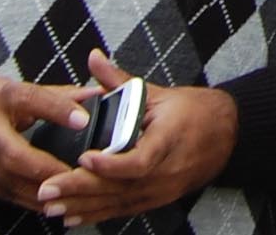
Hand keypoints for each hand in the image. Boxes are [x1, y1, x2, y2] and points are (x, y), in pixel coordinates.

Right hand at [0, 74, 96, 209]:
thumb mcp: (14, 88)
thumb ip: (55, 96)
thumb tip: (93, 94)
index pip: (30, 100)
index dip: (57, 110)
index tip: (82, 120)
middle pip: (16, 156)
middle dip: (47, 170)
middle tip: (78, 177)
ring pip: (8, 182)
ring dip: (38, 192)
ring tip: (68, 196)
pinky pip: (0, 193)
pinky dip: (24, 199)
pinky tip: (44, 203)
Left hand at [35, 49, 236, 225]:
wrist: (228, 135)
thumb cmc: (195, 110)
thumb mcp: (160, 93)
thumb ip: (122, 80)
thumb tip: (93, 58)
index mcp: (169, 139)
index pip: (140, 160)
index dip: (111, 164)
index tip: (84, 159)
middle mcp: (166, 170)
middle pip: (120, 187)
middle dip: (80, 190)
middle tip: (47, 190)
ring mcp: (161, 190)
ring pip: (118, 203)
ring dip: (83, 207)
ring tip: (50, 207)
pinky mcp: (157, 199)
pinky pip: (123, 210)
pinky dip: (97, 214)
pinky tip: (73, 217)